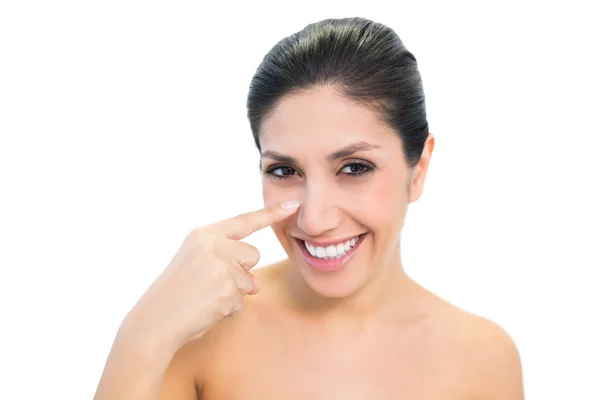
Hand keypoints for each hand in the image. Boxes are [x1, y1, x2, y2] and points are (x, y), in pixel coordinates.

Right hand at [122, 200, 299, 350]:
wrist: (154, 322)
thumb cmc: (176, 295)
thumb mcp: (200, 269)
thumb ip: (229, 266)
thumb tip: (255, 284)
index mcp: (203, 235)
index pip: (243, 221)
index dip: (270, 213)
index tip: (293, 204)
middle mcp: (212, 245)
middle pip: (252, 255)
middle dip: (240, 273)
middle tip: (208, 285)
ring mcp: (219, 265)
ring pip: (249, 281)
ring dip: (232, 295)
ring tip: (203, 298)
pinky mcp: (225, 288)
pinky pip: (241, 302)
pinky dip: (227, 311)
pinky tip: (205, 310)